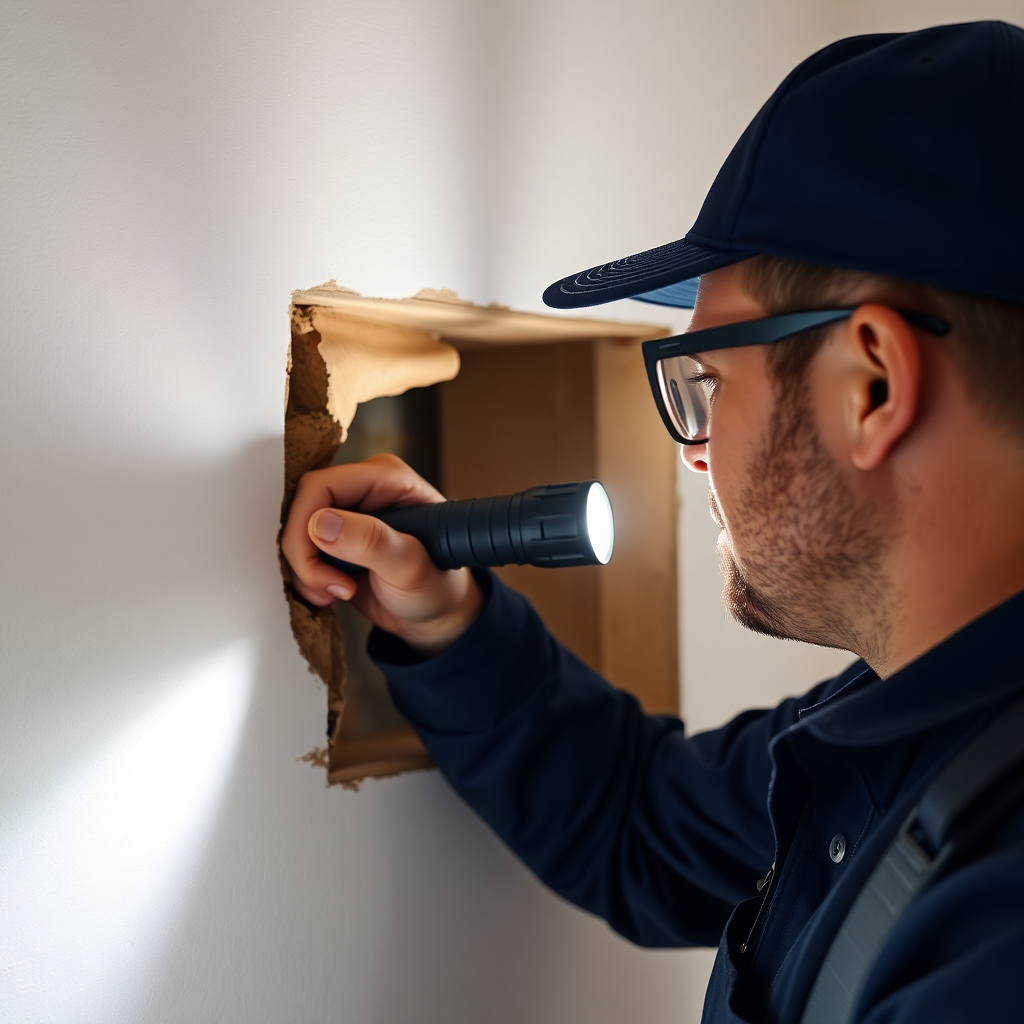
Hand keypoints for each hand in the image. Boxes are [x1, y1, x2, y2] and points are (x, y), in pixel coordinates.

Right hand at [281, 454, 483, 655]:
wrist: (434, 615)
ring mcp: (346, 513)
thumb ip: (372, 543)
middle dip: (304, 555)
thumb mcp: (411, 567)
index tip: (320, 568)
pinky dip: (305, 577)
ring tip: (338, 592)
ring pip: (295, 531)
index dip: (306, 527)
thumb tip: (322, 524)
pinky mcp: (333, 538)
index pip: (320, 486)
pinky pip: (299, 550)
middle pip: (301, 508)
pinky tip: (332, 591)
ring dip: (305, 571)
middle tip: (330, 587)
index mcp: (386, 478)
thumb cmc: (437, 587)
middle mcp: (362, 489)